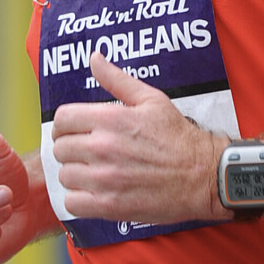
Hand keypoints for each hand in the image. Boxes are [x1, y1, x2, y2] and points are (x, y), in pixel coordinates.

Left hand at [51, 52, 229, 224]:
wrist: (203, 175)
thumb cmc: (178, 137)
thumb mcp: (151, 99)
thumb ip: (116, 78)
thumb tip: (94, 58)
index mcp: (110, 119)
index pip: (62, 119)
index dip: (65, 125)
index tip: (74, 131)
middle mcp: (103, 147)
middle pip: (60, 147)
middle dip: (71, 148)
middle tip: (87, 152)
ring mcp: (105, 178)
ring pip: (64, 175)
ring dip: (76, 174)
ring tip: (94, 172)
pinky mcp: (109, 206)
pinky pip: (72, 203)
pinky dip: (79, 199)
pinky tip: (94, 192)